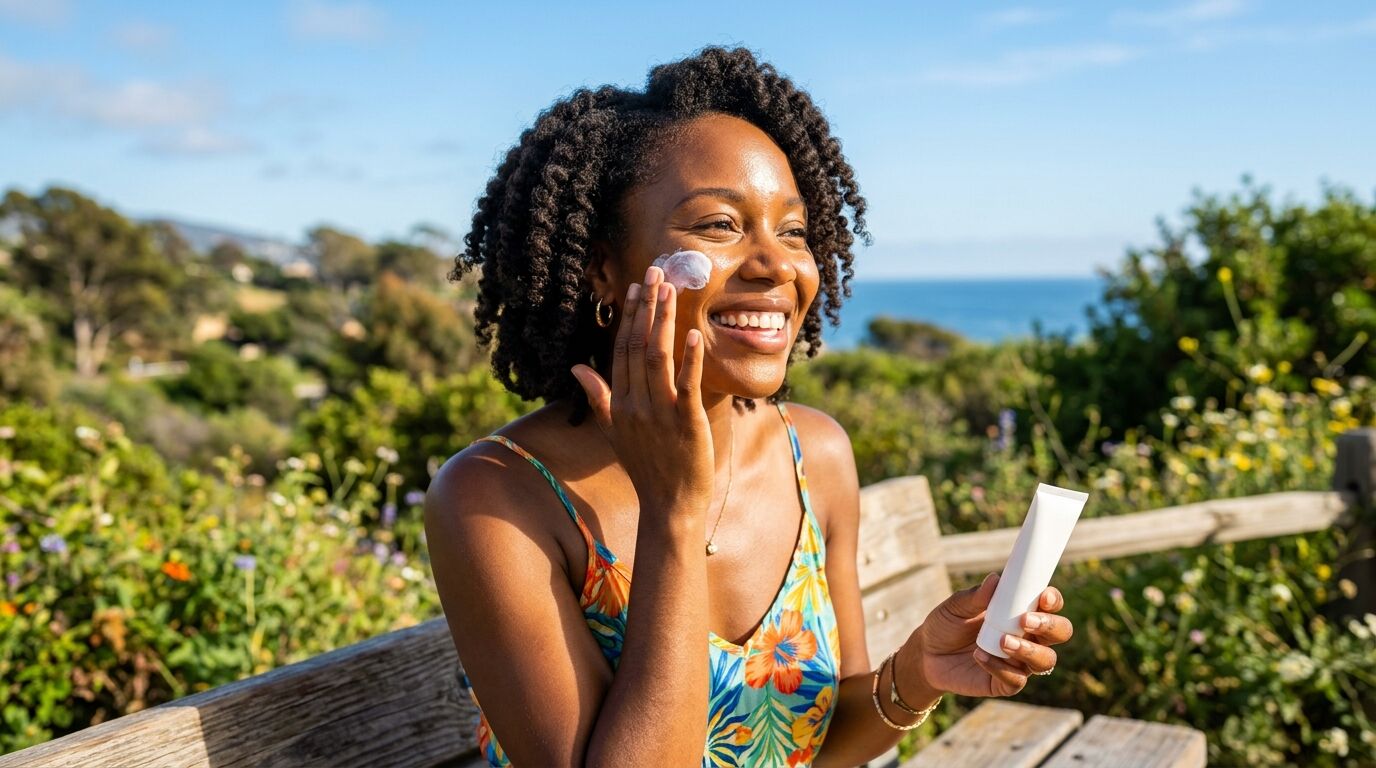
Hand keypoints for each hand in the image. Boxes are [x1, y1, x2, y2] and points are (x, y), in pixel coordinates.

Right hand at [570, 265, 713, 520]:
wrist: (669, 506)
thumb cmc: (645, 468)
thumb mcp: (614, 431)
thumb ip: (598, 397)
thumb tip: (576, 368)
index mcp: (619, 404)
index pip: (621, 350)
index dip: (629, 316)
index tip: (637, 288)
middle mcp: (635, 405)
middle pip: (637, 346)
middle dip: (646, 307)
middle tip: (656, 272)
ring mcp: (660, 414)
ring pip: (658, 358)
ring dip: (664, 321)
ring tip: (671, 290)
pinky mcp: (686, 423)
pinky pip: (686, 385)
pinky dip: (689, 358)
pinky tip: (693, 333)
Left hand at [901, 572, 1073, 698]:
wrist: (926, 654)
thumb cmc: (946, 624)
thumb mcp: (956, 606)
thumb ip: (976, 596)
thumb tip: (995, 579)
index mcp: (1021, 612)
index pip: (1050, 604)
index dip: (1053, 600)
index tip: (1044, 596)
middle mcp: (1028, 637)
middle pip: (1060, 632)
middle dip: (1050, 626)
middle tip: (1026, 620)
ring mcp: (1019, 661)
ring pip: (1045, 660)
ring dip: (1029, 651)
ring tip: (1003, 641)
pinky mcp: (1005, 682)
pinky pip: (1016, 680)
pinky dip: (1000, 668)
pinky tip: (980, 657)